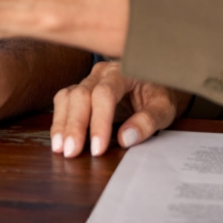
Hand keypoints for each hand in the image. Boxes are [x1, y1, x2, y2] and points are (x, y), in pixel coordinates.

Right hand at [52, 59, 189, 157]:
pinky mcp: (81, 92)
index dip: (99, 121)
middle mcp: (102, 73)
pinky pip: (64, 102)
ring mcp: (89, 81)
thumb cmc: (160, 95)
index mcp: (123, 71)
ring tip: (60, 148)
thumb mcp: (164, 108)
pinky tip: (59, 140)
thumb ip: (148, 121)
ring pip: (68, 97)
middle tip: (71, 152)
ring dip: (62, 124)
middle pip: (81, 94)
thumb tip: (125, 138)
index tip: (98, 148)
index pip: (105, 93)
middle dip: (75, 125)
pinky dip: (60, 121)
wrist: (157, 84)